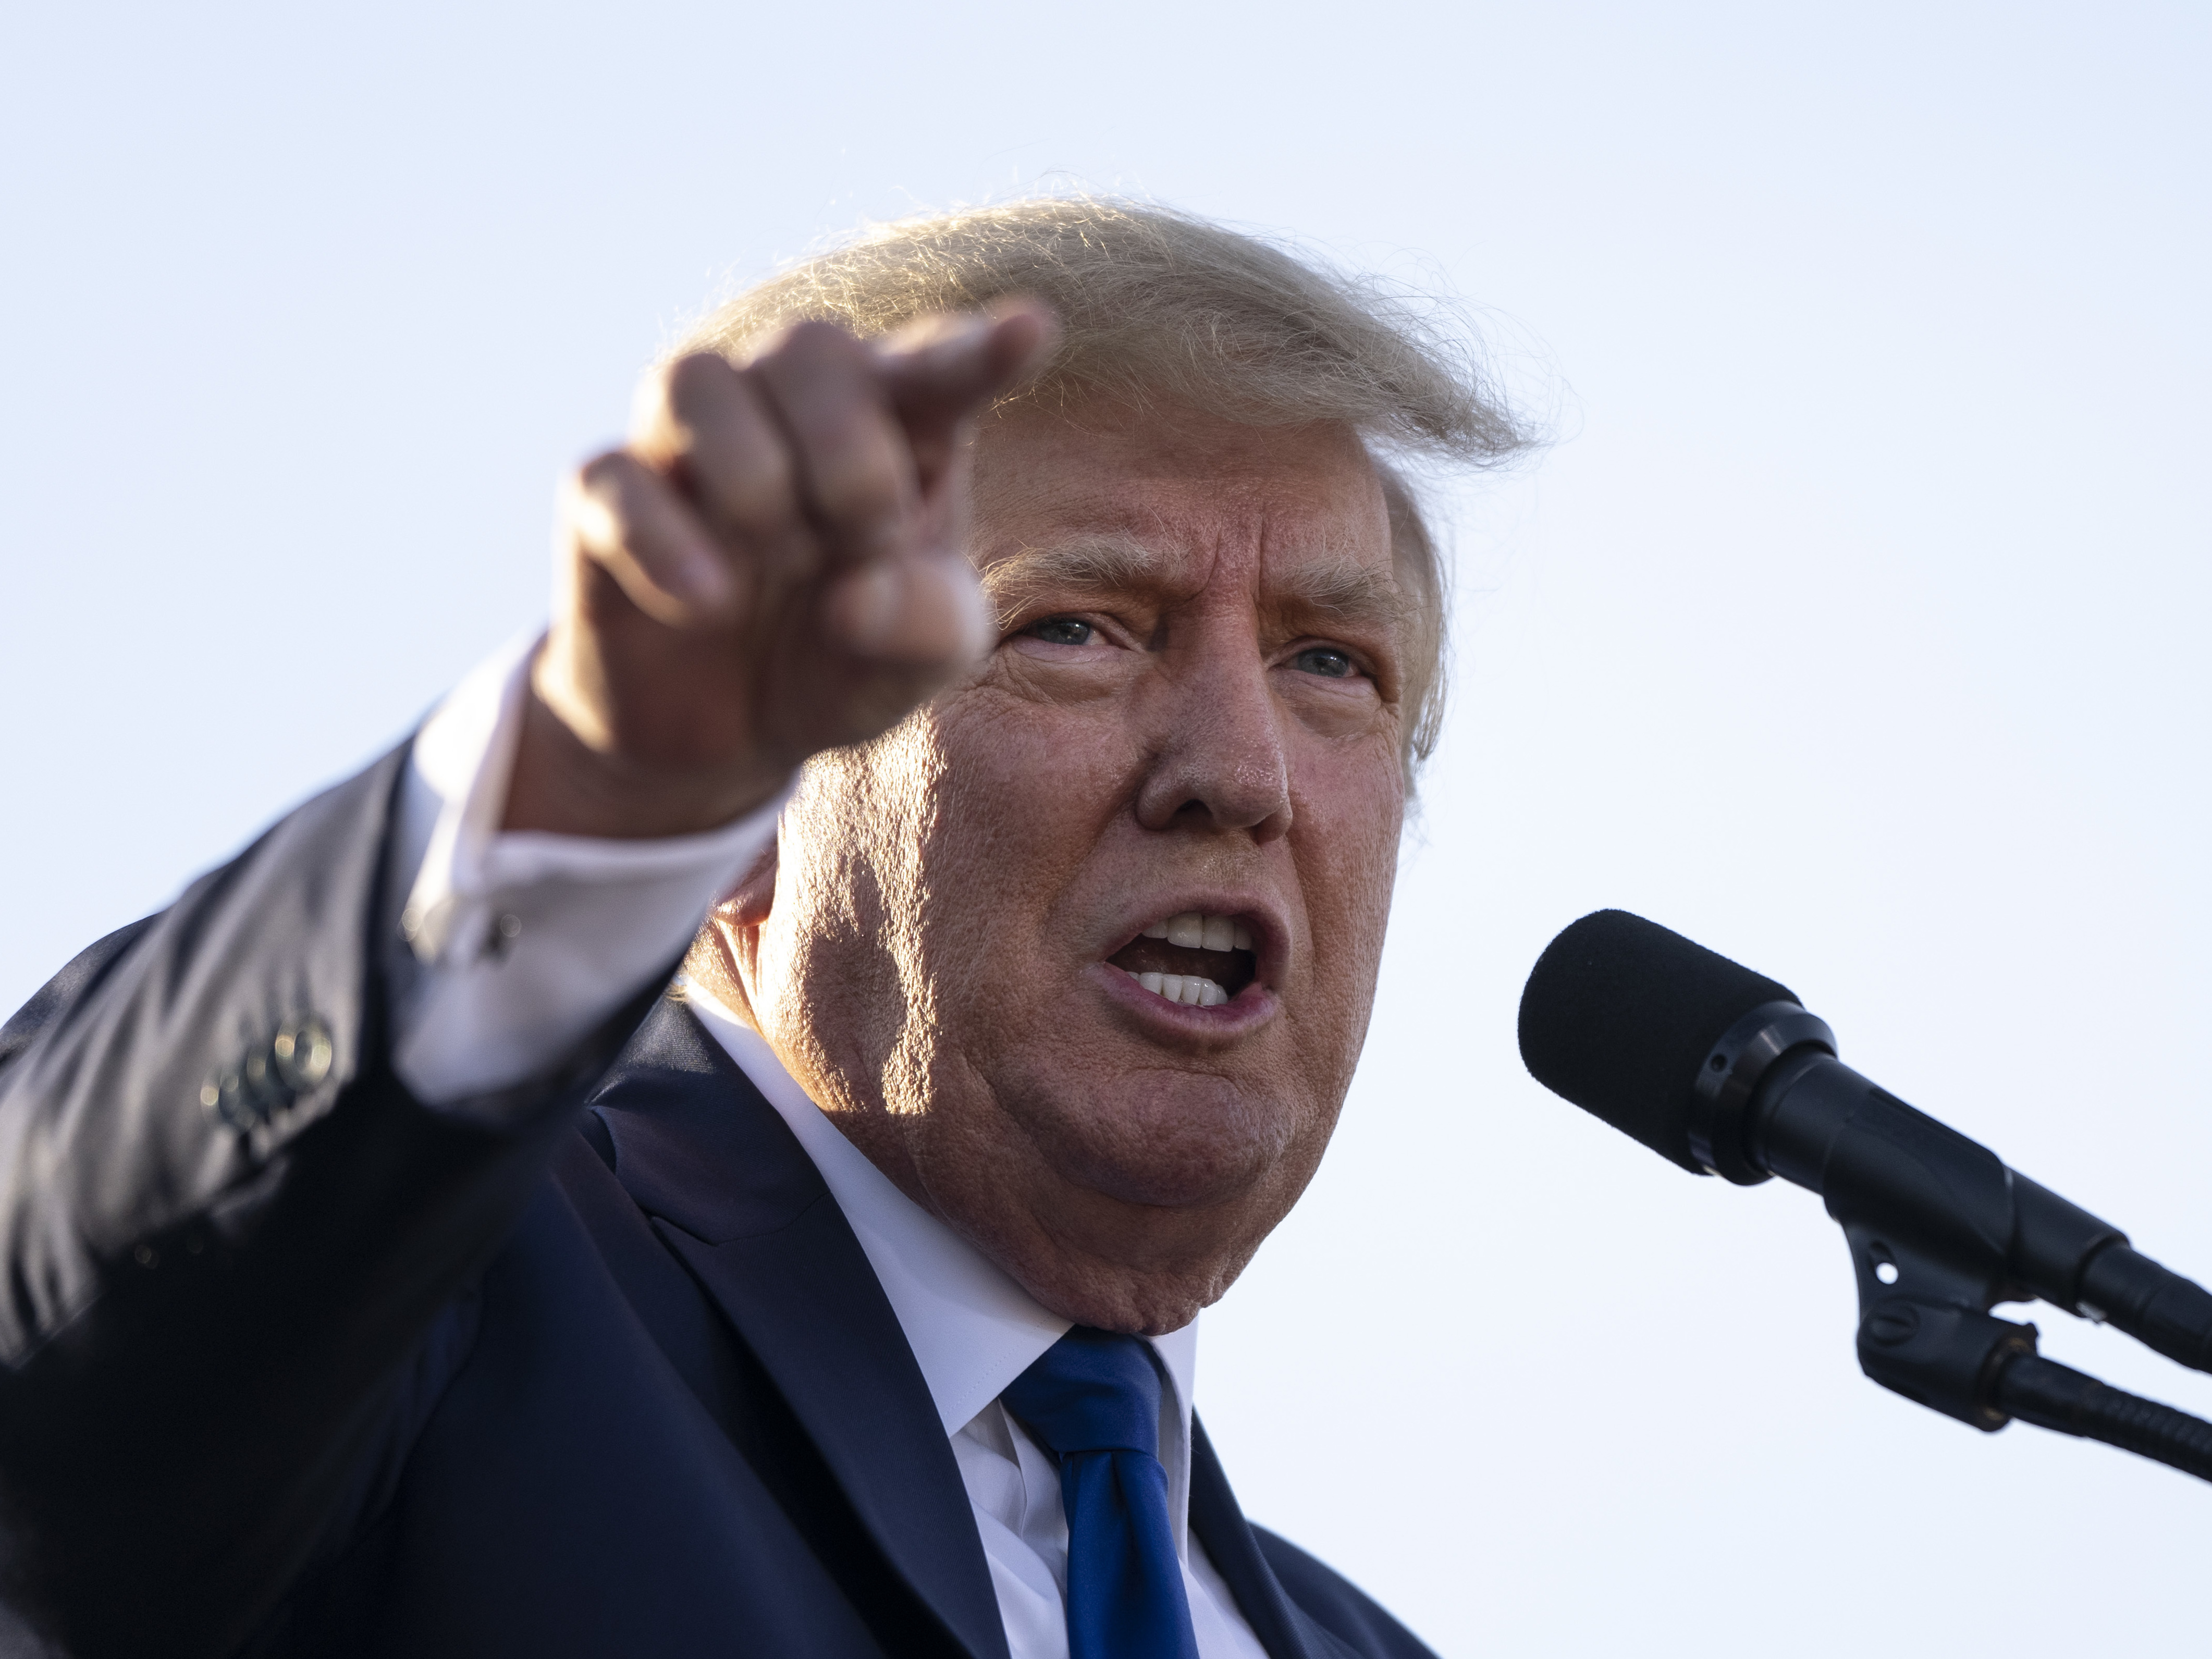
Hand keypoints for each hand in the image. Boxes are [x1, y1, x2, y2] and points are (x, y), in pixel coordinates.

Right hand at [503, 302, 1054, 837]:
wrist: (730, 732)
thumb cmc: (847, 657)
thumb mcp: (915, 663)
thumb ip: (929, 632)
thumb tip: (860, 595)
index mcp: (894, 426)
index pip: (934, 366)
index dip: (974, 350)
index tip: (1032, 330)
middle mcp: (787, 408)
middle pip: (809, 345)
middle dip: (849, 454)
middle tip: (865, 540)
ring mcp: (688, 442)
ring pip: (699, 378)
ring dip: (755, 479)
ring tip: (782, 561)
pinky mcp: (605, 496)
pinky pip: (615, 477)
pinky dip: (665, 541)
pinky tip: (709, 604)